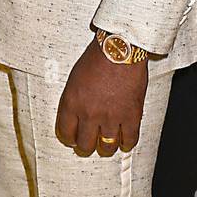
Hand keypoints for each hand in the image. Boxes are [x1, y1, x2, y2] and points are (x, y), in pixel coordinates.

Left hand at [55, 38, 148, 156]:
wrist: (120, 48)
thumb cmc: (96, 58)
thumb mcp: (74, 78)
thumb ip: (73, 99)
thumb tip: (75, 115)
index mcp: (71, 104)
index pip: (65, 133)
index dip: (69, 139)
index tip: (73, 138)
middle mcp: (89, 114)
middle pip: (85, 145)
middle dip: (86, 146)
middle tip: (89, 143)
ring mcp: (111, 117)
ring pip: (107, 147)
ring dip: (106, 147)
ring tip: (107, 144)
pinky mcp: (131, 116)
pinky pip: (129, 140)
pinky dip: (126, 143)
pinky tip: (124, 141)